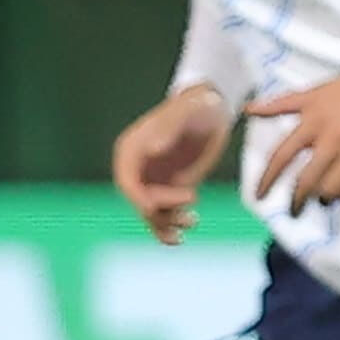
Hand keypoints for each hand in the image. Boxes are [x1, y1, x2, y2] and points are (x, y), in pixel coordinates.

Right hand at [110, 85, 231, 243]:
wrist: (213, 110)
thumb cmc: (197, 105)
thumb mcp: (185, 111)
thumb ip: (168, 128)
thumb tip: (152, 149)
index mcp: (132, 150)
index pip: (127, 181)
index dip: (136, 197)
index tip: (152, 207)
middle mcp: (139, 169)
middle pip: (139, 201)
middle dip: (159, 209)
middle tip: (192, 196)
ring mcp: (154, 180)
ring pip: (152, 213)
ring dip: (167, 223)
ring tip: (191, 220)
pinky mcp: (172, 189)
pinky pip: (166, 214)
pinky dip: (170, 227)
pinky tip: (182, 234)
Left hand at [244, 62, 339, 212]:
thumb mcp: (319, 91)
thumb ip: (283, 103)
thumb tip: (249, 110)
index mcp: (315, 120)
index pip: (282, 156)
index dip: (267, 179)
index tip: (259, 195)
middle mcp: (334, 139)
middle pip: (306, 182)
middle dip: (295, 201)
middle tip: (294, 210)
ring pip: (331, 191)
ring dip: (324, 198)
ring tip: (325, 195)